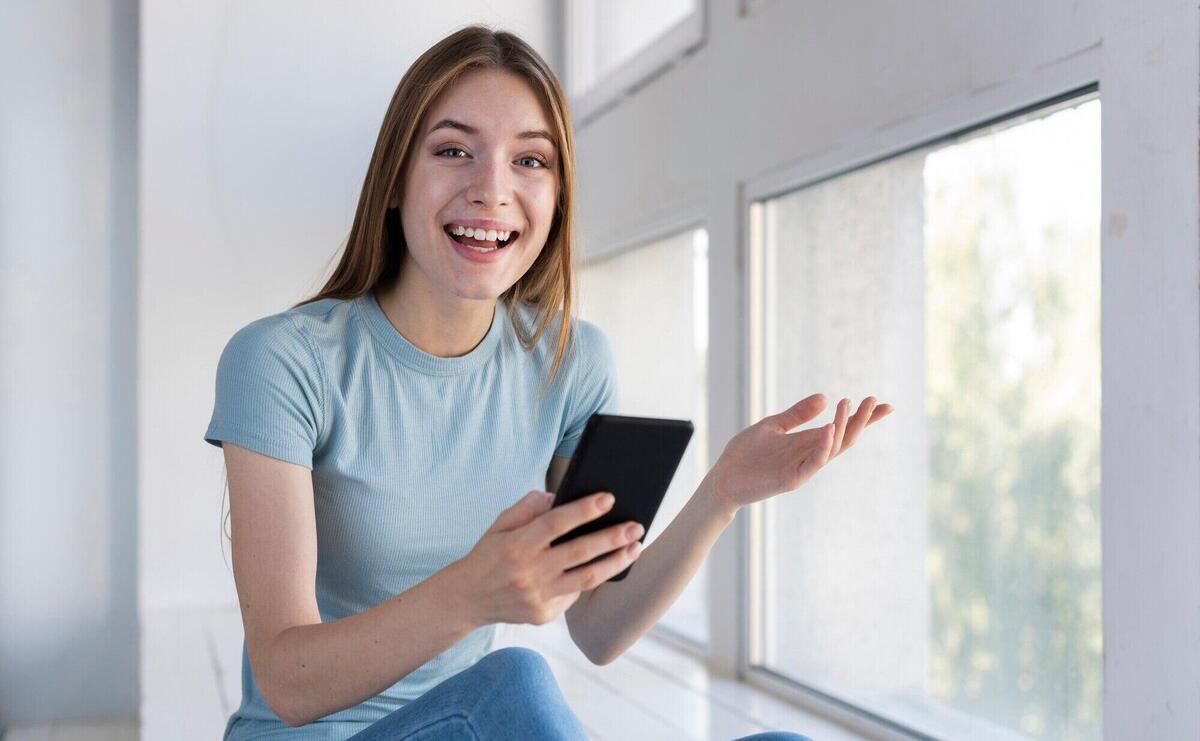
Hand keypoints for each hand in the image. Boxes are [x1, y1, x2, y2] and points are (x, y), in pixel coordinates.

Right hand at [447, 490, 644, 627]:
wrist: (467, 599)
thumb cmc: (488, 555)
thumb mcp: (499, 524)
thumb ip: (527, 508)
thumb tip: (557, 497)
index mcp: (517, 544)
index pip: (556, 523)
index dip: (584, 510)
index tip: (609, 499)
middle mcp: (529, 572)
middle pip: (580, 552)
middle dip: (613, 538)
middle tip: (636, 527)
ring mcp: (537, 596)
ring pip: (586, 578)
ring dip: (615, 563)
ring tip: (635, 548)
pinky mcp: (543, 615)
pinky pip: (573, 594)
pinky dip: (591, 580)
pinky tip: (606, 567)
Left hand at [709, 393, 892, 512]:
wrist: (723, 479)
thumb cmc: (745, 454)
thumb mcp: (773, 425)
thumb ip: (797, 414)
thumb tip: (824, 397)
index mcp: (807, 441)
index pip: (841, 428)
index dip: (863, 418)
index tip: (885, 405)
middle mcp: (810, 455)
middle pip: (845, 437)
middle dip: (862, 421)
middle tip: (875, 401)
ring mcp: (803, 468)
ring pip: (833, 448)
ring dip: (843, 426)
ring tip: (849, 404)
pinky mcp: (792, 479)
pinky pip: (814, 462)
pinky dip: (824, 446)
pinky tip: (830, 428)